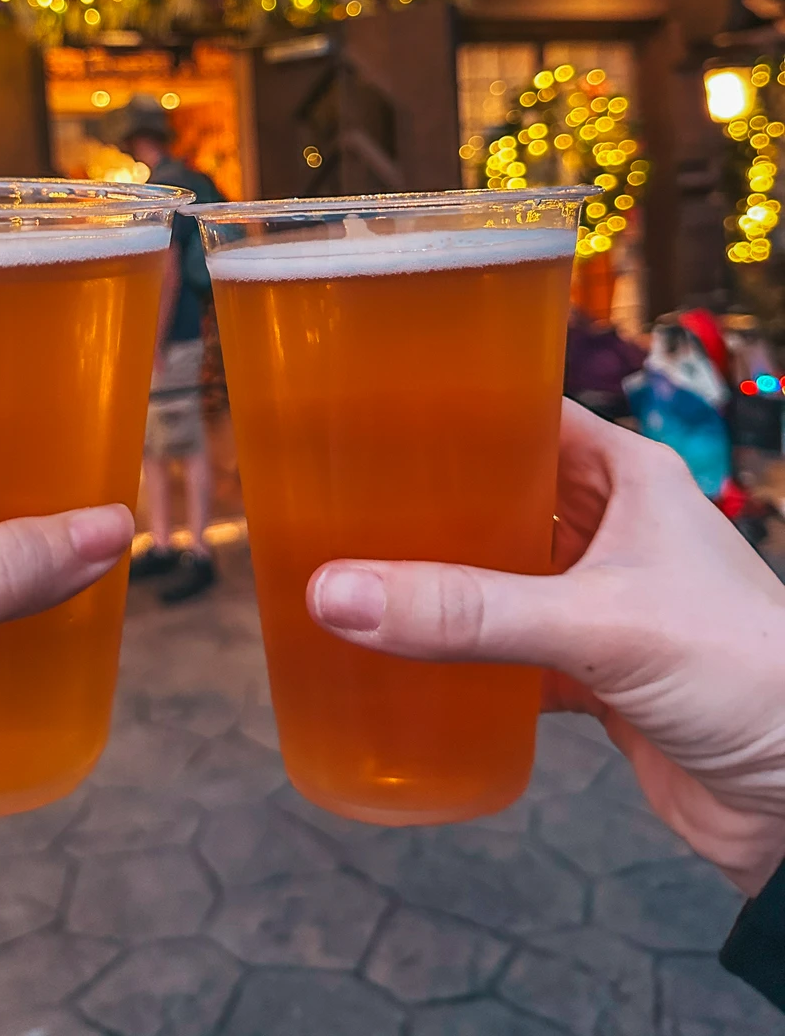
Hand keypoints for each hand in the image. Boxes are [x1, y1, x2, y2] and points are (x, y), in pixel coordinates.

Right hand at [309, 399, 784, 895]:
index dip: (455, 408)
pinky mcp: (598, 674)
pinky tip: (408, 661)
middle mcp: (614, 529)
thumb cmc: (748, 671)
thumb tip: (338, 593)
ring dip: (443, 583)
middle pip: (503, 496)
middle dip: (429, 503)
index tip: (370, 411)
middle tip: (339, 501)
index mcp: (628, 477)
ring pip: (503, 577)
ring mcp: (604, 603)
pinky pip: (512, 653)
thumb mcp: (601, 622)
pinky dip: (465, 659)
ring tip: (354, 574)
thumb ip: (470, 610)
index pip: (527, 414)